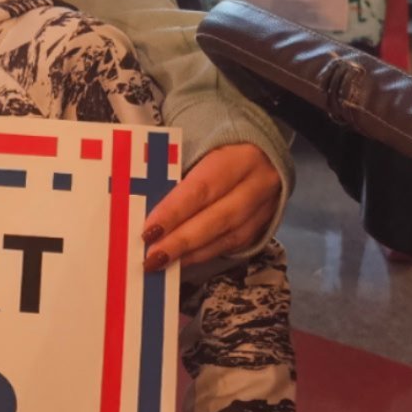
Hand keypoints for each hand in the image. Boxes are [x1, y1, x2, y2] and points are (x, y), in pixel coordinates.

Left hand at [142, 141, 280, 270]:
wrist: (263, 152)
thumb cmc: (218, 147)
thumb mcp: (200, 149)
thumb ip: (176, 174)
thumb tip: (145, 205)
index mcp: (239, 157)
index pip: (202, 188)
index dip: (174, 212)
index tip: (148, 231)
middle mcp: (258, 184)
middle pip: (218, 218)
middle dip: (182, 241)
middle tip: (152, 258)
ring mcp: (265, 207)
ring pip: (229, 237)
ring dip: (193, 254)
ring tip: (163, 264)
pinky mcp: (264, 224)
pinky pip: (235, 245)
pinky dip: (206, 254)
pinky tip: (183, 260)